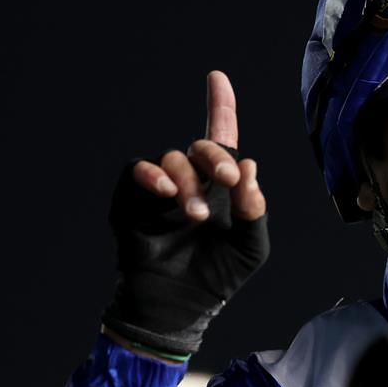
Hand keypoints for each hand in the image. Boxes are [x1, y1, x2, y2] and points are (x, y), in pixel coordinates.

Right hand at [100, 71, 270, 357]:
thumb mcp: (251, 248)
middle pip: (202, 146)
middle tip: (227, 180)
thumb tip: (250, 166)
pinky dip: (153, 175)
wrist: (180, 308)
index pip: (222, 138)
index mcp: (221, 187)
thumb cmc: (218, 278)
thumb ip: (254, 209)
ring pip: (173, 160)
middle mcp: (192, 180)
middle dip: (216, 157)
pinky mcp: (133, 201)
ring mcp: (161, 190)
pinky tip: (167, 191)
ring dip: (189, 182)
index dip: (220, 106)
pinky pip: (138, 171)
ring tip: (196, 214)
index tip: (217, 77)